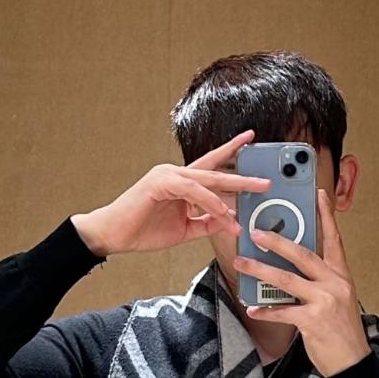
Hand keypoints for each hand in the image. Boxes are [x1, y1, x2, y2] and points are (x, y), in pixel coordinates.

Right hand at [70, 129, 271, 255]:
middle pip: (216, 171)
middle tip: (266, 179)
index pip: (211, 167)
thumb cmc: (141, 230)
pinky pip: (193, 190)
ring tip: (252, 194)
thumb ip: (204, 223)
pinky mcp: (160, 182)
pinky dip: (210, 202)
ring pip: (207, 179)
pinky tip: (223, 213)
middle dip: (243, 175)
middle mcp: (176, 174)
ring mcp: (167, 175)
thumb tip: (227, 222)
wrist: (112, 236)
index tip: (250, 142)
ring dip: (232, 187)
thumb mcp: (183, 230)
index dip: (231, 154)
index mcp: (181, 182)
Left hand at [232, 189, 370, 377]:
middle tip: (256, 232)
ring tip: (241, 263)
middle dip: (277, 241)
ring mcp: (324, 301)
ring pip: (286, 279)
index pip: (334, 240)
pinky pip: (282, 311)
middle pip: (303, 254)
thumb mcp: (337, 300)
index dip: (326, 216)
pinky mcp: (313, 320)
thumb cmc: (341, 330)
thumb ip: (319, 282)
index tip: (318, 195)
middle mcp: (335, 284)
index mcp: (341, 276)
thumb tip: (289, 270)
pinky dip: (265, 310)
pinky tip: (253, 308)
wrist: (352, 362)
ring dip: (260, 271)